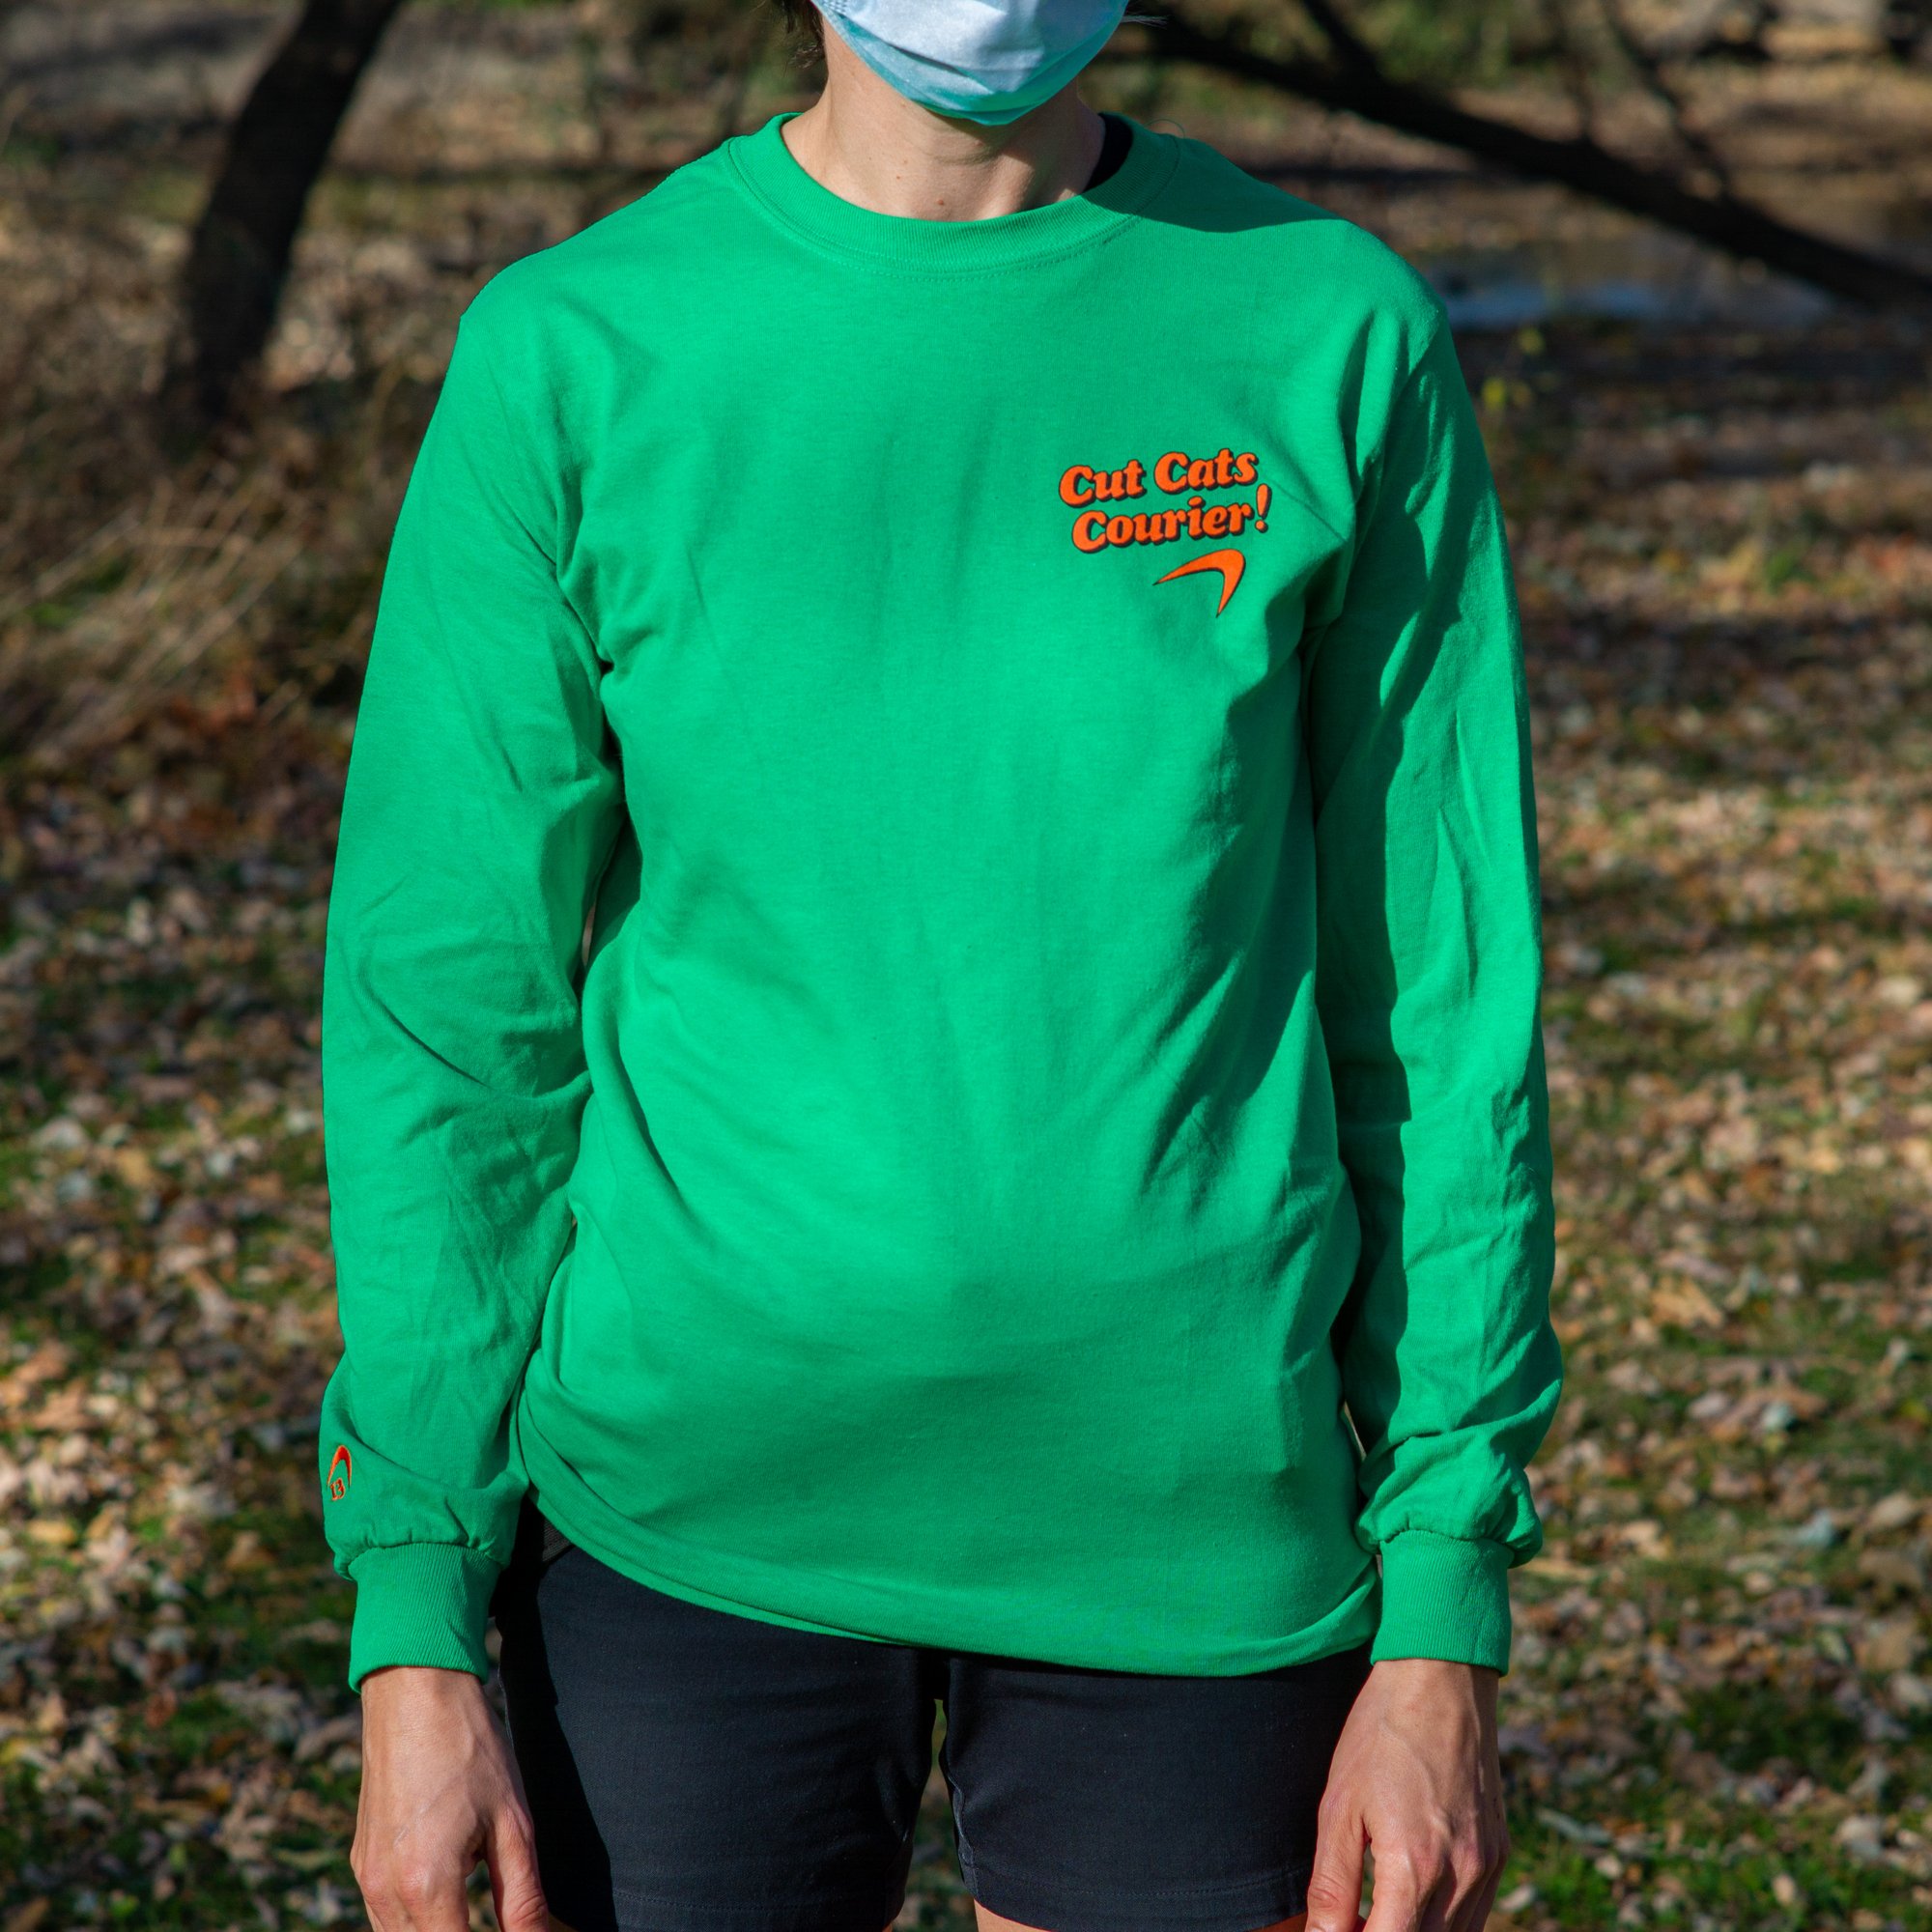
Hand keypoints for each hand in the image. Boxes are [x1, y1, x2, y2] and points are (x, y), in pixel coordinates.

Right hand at [352, 1664, 547, 1931]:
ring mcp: (367, 1880)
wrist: (415, 1690)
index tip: (513, 1930)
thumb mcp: (513, 1821)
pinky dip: (417, 1919)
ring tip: (474, 1899)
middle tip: (498, 1915)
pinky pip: (385, 1918)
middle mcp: (386, 1893)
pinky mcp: (361, 1863)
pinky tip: (448, 1885)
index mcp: (428, 1886)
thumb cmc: (470, 1748)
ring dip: (438, 1931)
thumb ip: (522, 1898)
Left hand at [1304, 1658, 1508, 1931]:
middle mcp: (1461, 1876)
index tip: (1335, 1929)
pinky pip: (1474, 1914)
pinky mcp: (1499, 1854)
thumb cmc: (1380, 1734)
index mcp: (1415, 1866)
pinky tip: (1409, 1896)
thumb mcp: (1338, 1806)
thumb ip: (1332, 1883)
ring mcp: (1486, 1867)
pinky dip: (1442, 1921)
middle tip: (1351, 1917)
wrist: (1440, 1679)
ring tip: (1375, 1909)